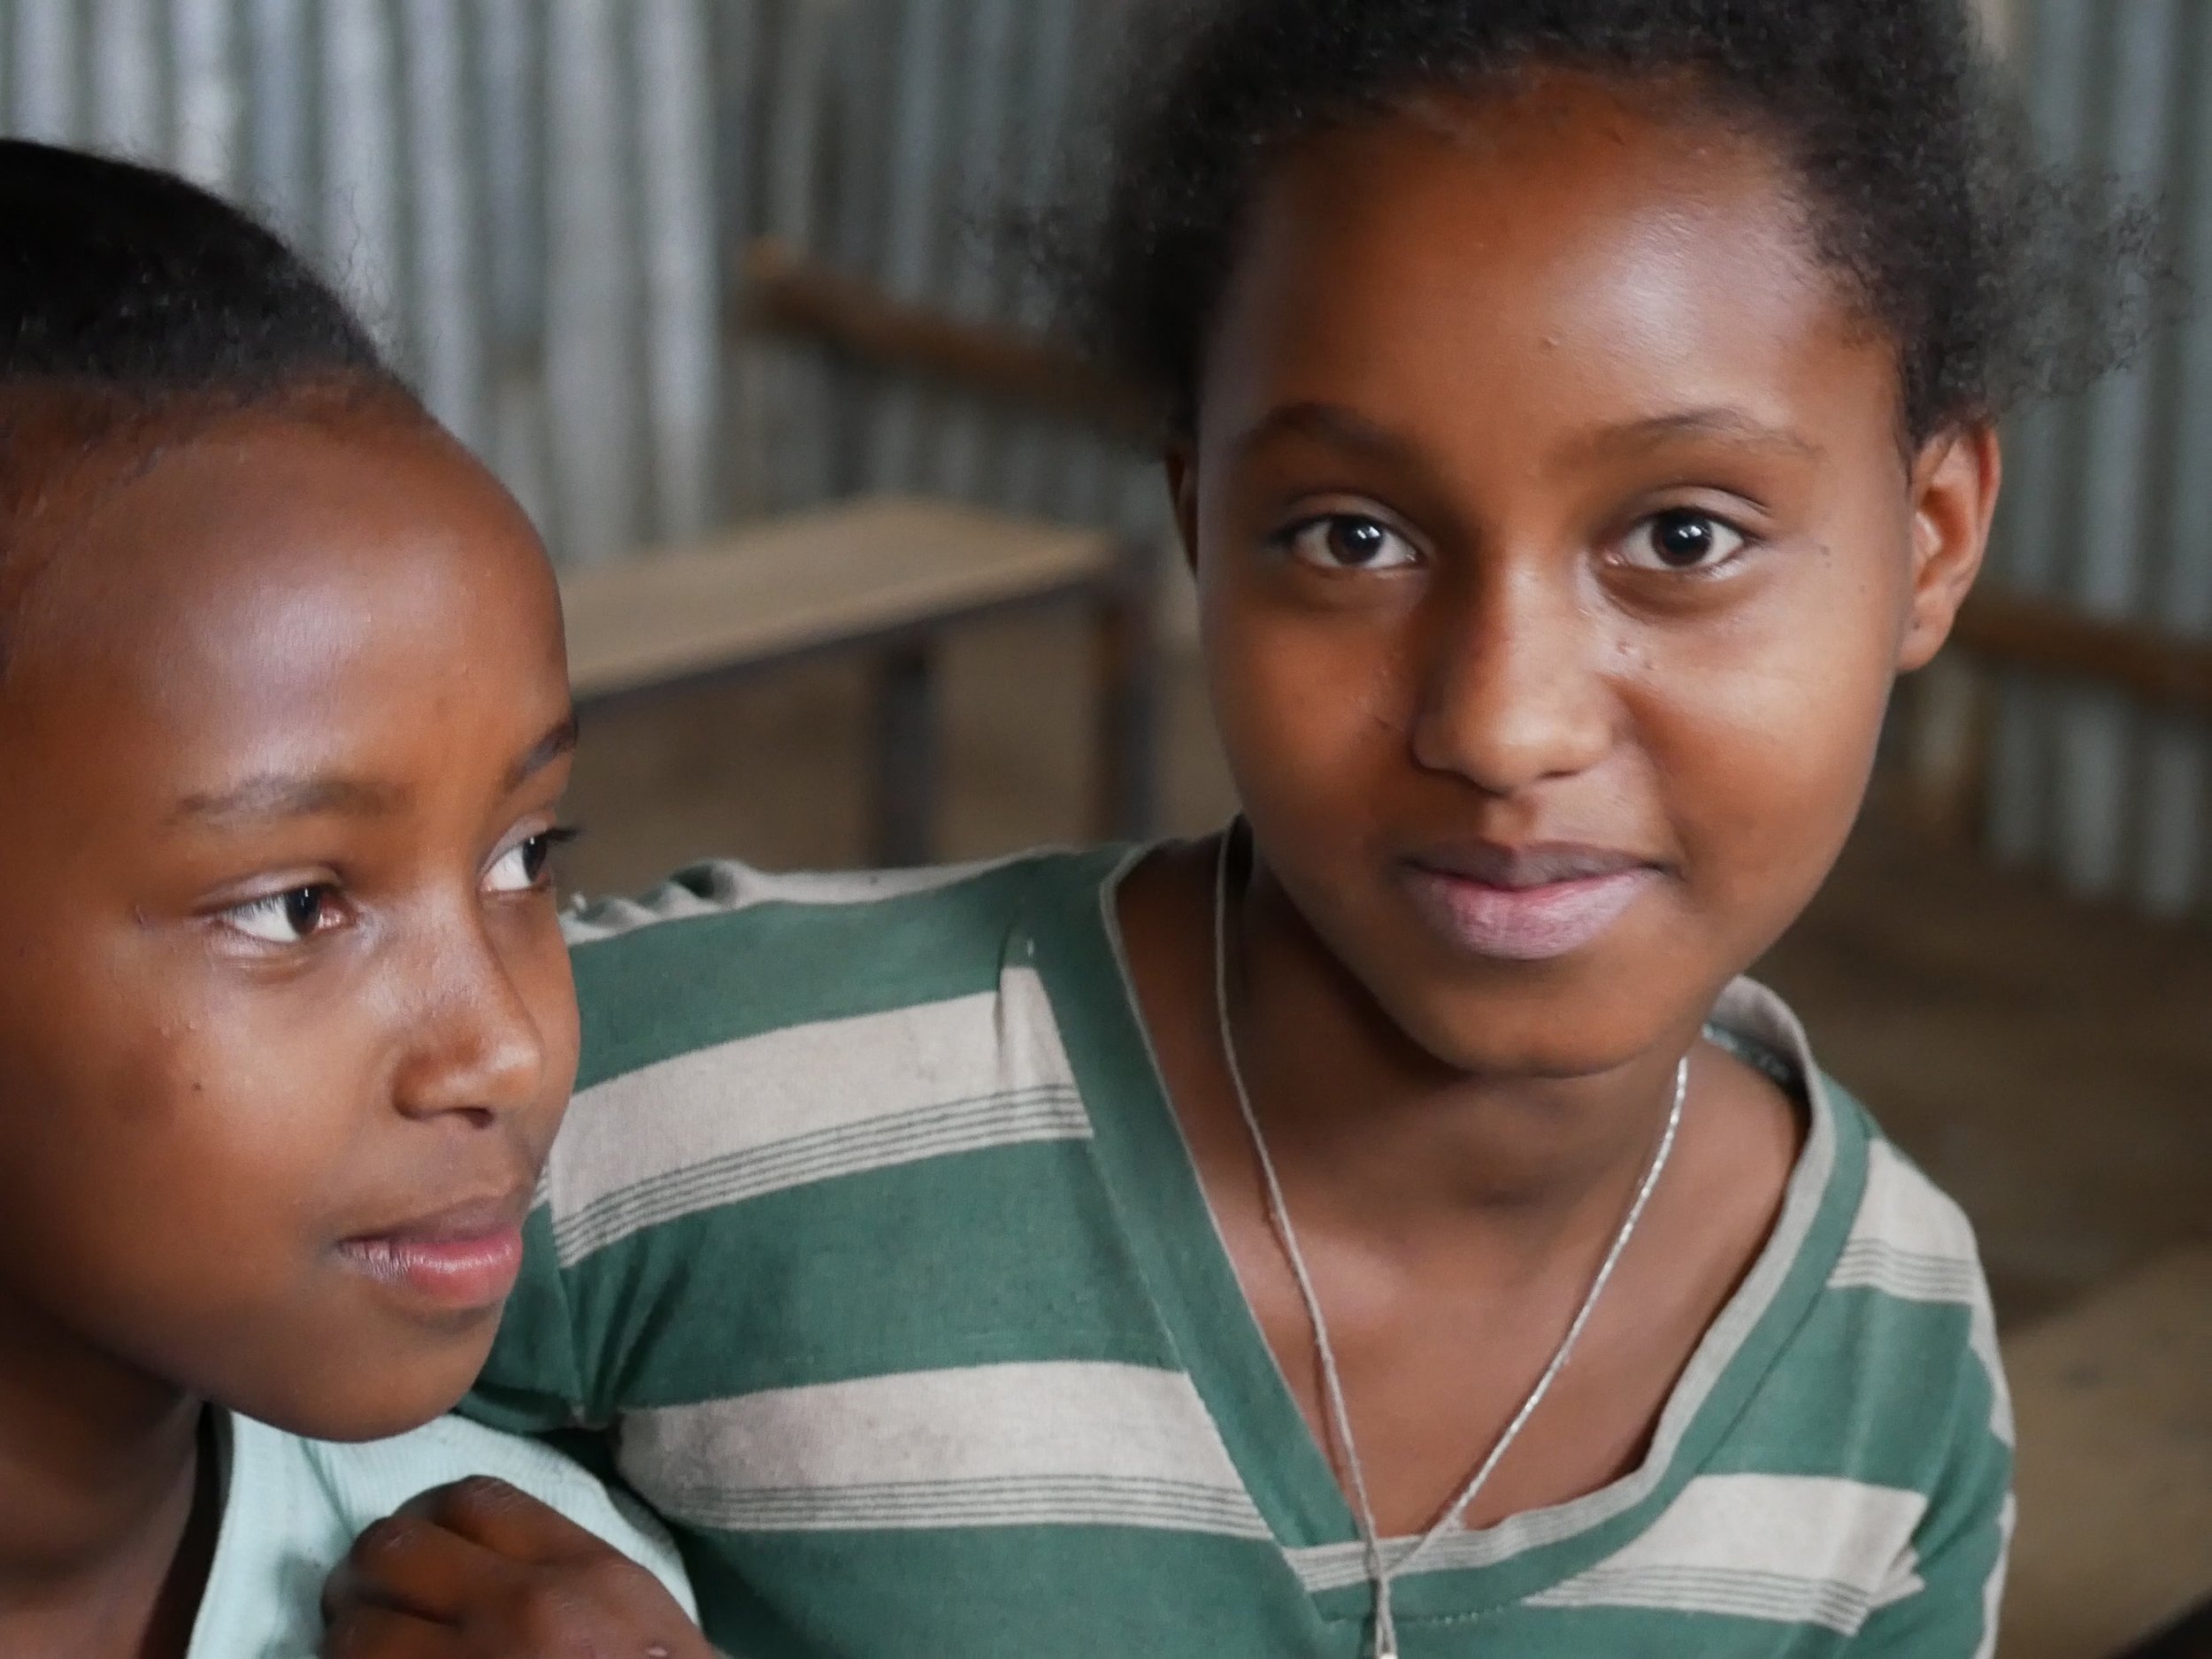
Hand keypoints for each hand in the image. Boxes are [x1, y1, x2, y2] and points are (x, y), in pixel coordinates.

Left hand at [321, 1476, 710, 1657]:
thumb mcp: (637, 1609)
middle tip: (364, 1594)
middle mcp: (519, 1610)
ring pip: (357, 1628)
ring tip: (357, 1646)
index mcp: (577, 1571)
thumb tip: (476, 1552)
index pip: (472, 1501)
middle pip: (396, 1549)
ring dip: (347, 1635)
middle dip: (367, 1570)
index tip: (419, 1542)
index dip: (427, 1514)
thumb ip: (562, 1568)